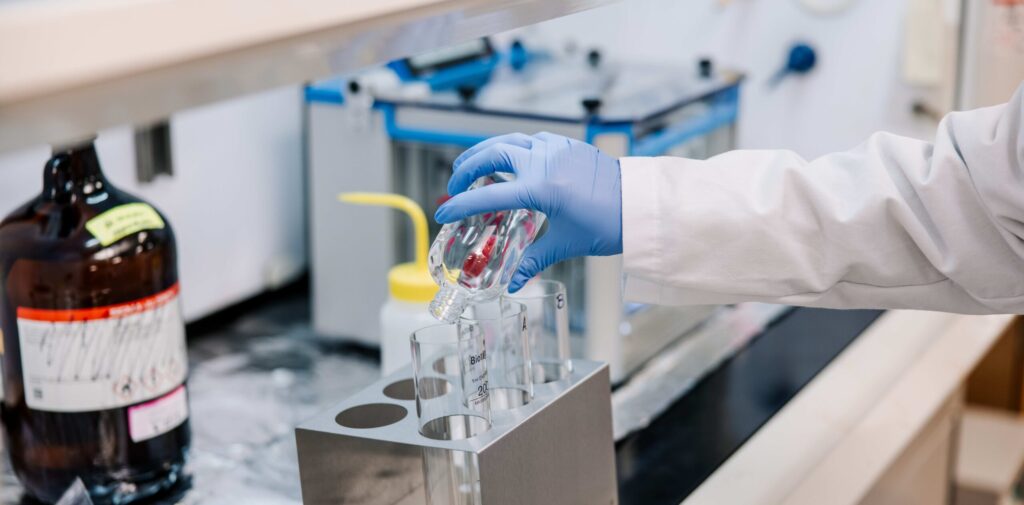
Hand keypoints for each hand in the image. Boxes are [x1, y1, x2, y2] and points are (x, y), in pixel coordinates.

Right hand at [435, 132, 621, 291]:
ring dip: (485, 152)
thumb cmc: (607, 224)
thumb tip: (512, 285)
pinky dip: (511, 147)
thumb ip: (533, 260)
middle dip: (467, 168)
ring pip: (508, 141)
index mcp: (541, 188)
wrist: (640, 204)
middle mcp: (544, 161)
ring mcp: (555, 148)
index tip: (443, 213)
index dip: (461, 205)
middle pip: (491, 155)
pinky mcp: (567, 144)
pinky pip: (529, 139)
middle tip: (455, 185)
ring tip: (471, 166)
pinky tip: (507, 159)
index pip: (488, 196)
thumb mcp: (566, 244)